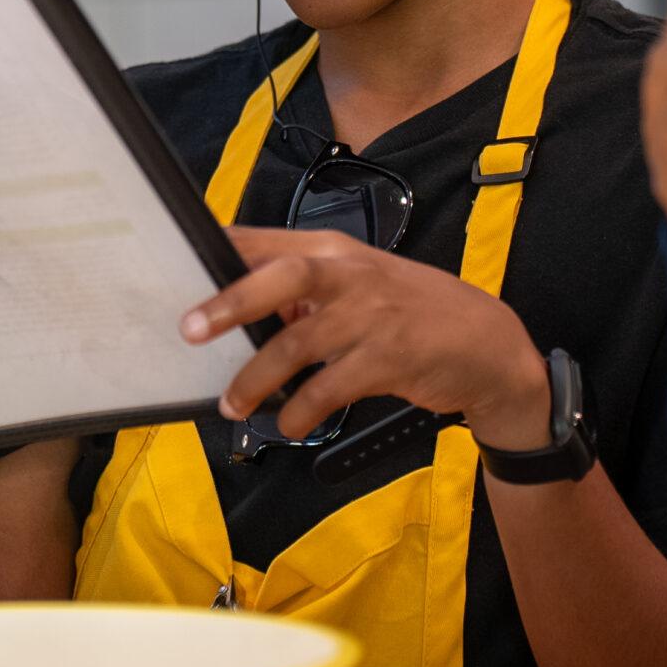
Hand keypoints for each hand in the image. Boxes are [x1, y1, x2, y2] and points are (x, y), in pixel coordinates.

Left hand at [181, 228, 552, 451]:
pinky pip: (329, 389)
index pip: (268, 241)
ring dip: (256, 380)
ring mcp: (371, 315)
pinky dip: (301, 412)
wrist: (487, 345)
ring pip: (297, 344)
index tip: (179, 260)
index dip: (223, 250)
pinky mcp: (389, 358)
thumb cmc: (411, 312)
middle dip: (232, 301)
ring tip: (233, 403)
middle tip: (192, 329)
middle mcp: (350, 274)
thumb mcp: (360, 284)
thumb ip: (303, 293)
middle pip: (282, 276)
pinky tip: (289, 424)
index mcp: (335, 250)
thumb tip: (236, 310)